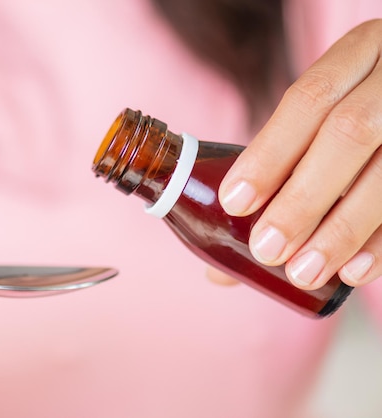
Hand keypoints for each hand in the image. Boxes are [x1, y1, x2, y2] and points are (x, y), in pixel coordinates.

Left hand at [217, 19, 381, 290]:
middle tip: (266, 249)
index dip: (269, 152)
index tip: (234, 202)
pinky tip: (353, 271)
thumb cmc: (355, 118)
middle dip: (302, 198)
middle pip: (348, 133)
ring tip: (304, 272)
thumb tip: (220, 265)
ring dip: (343, 229)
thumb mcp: (326, 117)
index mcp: (360, 53)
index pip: (309, 98)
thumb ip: (278, 170)